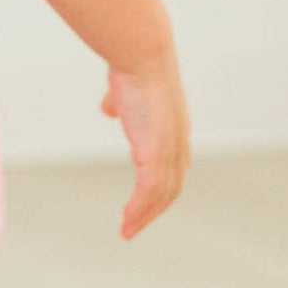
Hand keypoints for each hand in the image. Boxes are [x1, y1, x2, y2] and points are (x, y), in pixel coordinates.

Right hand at [100, 41, 191, 238]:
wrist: (141, 56)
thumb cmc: (131, 65)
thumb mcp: (124, 89)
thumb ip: (119, 102)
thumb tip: (109, 108)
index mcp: (173, 127)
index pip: (172, 167)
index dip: (160, 186)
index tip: (145, 202)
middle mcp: (177, 142)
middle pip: (171, 187)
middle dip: (154, 209)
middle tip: (135, 226)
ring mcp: (169, 149)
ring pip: (162, 194)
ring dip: (145, 215)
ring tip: (127, 231)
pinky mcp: (156, 152)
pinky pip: (149, 190)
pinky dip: (139, 208)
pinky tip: (127, 220)